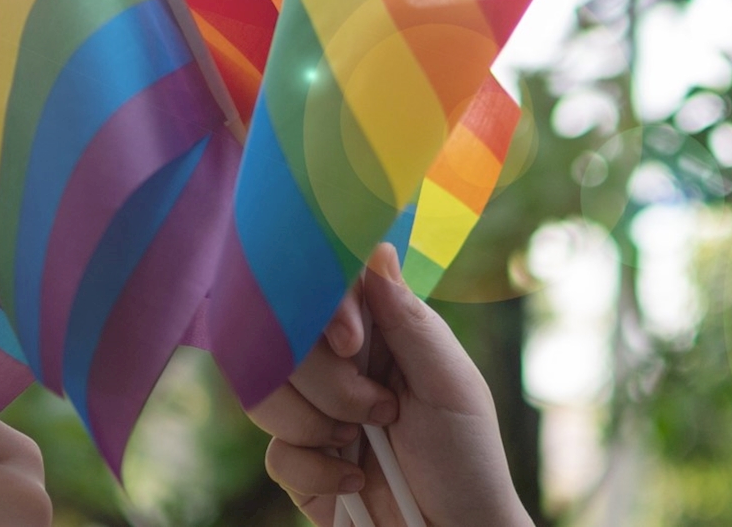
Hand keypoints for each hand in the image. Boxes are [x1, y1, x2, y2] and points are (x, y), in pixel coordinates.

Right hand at [247, 244, 530, 526]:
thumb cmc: (467, 460)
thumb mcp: (451, 385)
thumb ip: (410, 322)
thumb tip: (373, 250)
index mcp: (378, 334)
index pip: (325, 290)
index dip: (323, 308)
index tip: (348, 341)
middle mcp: (338, 366)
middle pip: (282, 338)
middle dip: (329, 384)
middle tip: (381, 412)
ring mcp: (313, 413)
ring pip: (264, 391)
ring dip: (317, 426)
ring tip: (365, 446)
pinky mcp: (297, 463)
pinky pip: (274, 451)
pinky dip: (317, 472)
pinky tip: (355, 482)